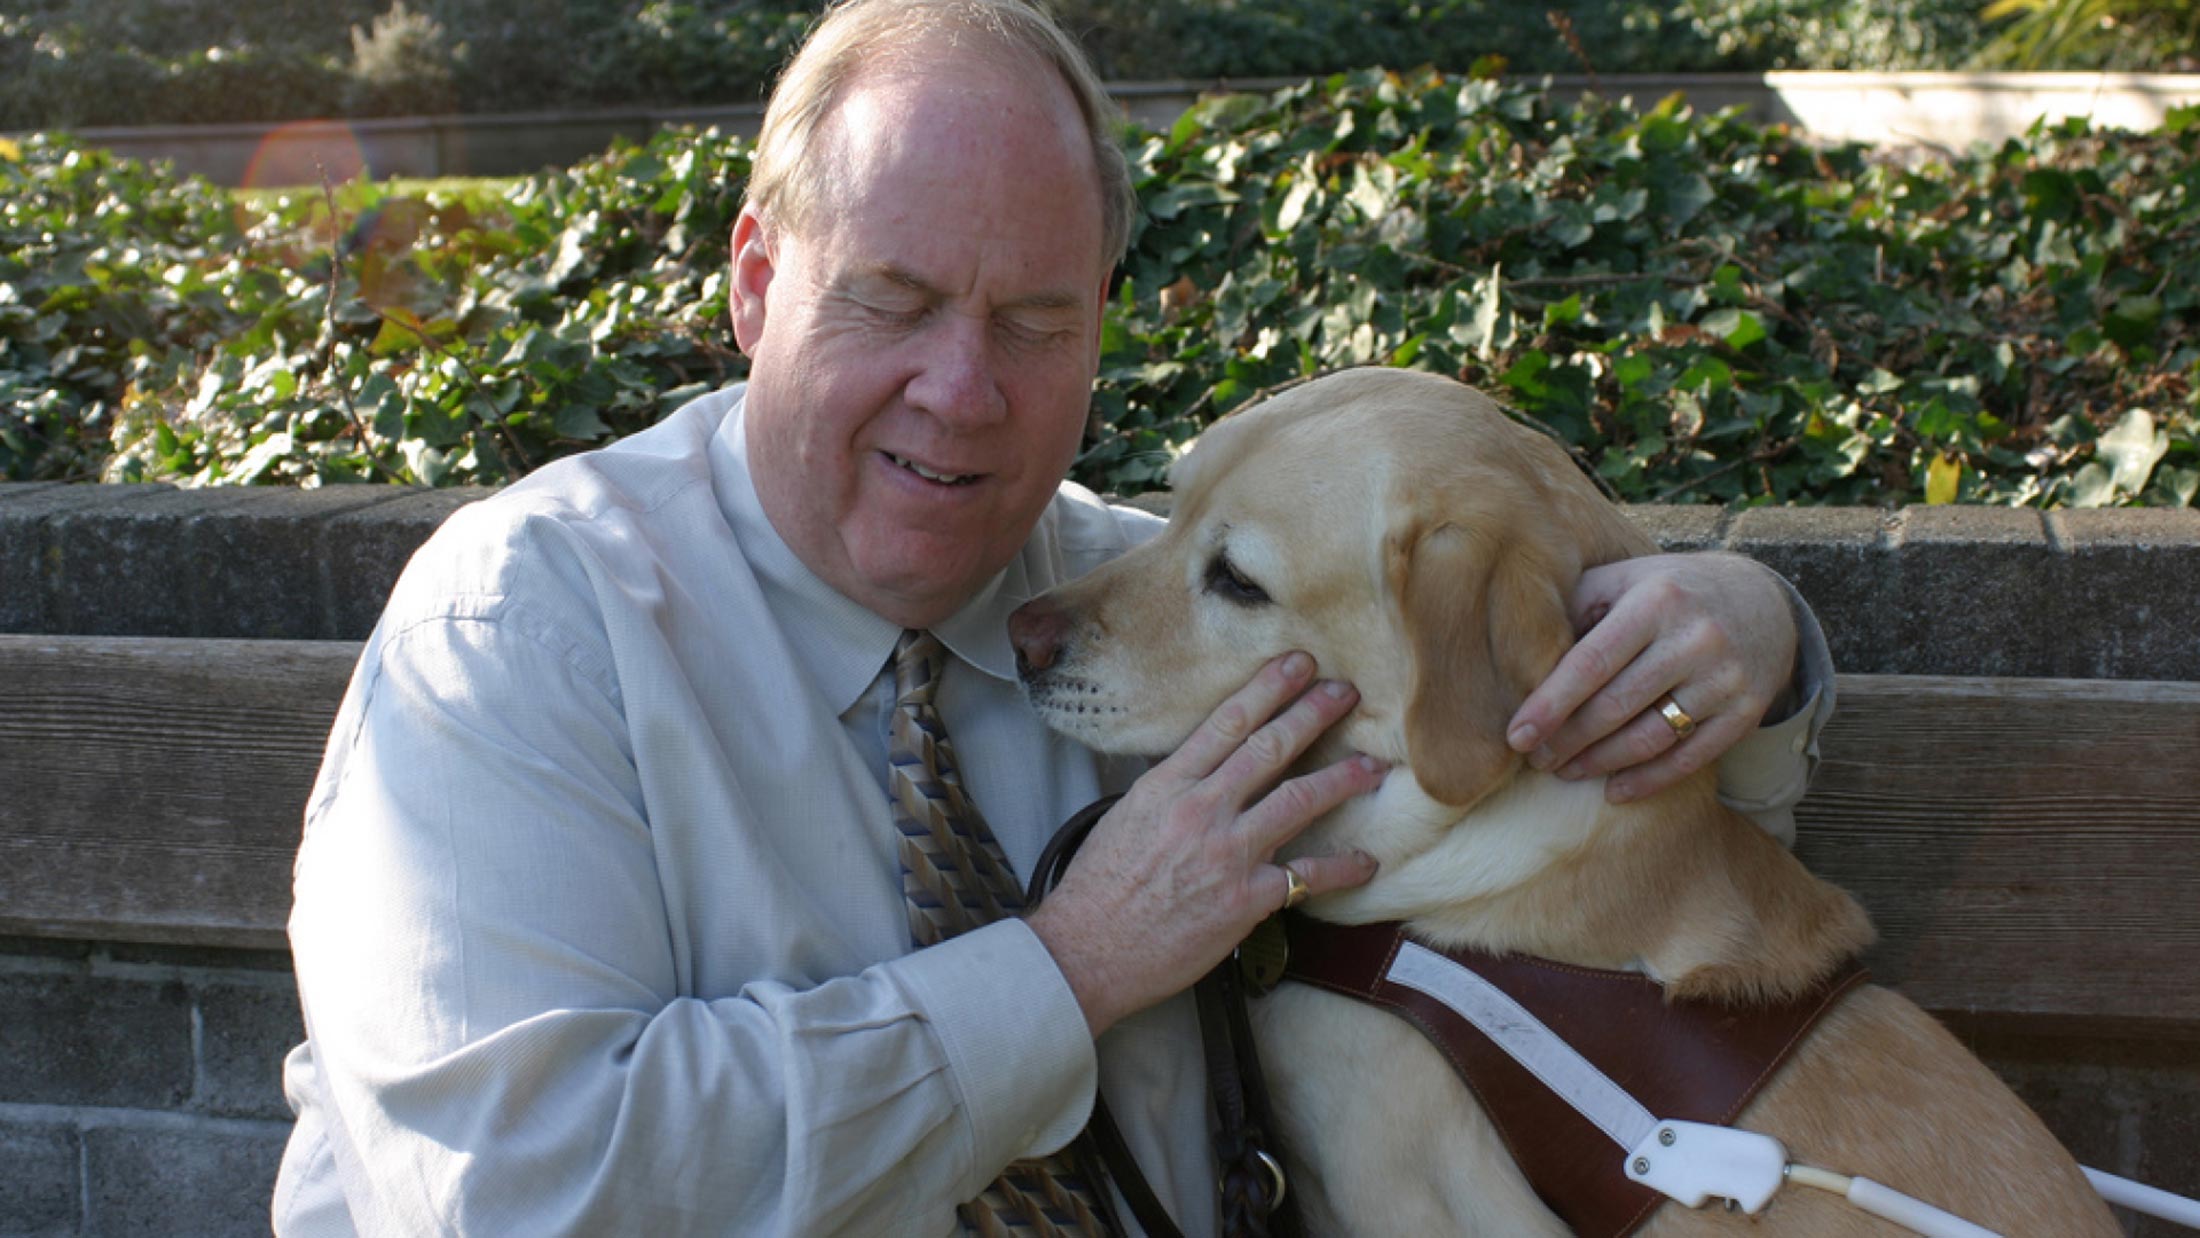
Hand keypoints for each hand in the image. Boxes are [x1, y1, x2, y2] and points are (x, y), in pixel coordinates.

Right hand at [1025, 652, 1384, 1035]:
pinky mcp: (1246, 899)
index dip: (1268, 688)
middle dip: (1312, 713)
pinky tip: (1366, 861)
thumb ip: (1169, 790)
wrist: (1088, 950)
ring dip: (1341, 778)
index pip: (1226, 722)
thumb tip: (1202, 769)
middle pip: (1269, 748)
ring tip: (1372, 765)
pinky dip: (1342, 867)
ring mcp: (1226, 853)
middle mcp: (1201, 810)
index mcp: (1167, 786)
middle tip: (1345, 692)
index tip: (1297, 664)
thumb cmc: (1100, 889)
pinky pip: (1307, 876)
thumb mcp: (1126, 817)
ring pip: (1297, 800)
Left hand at [1504, 553, 1798, 803]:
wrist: (1762, 602)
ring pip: (1651, 737)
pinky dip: (1649, 780)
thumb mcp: (1623, 580)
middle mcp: (1696, 638)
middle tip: (1535, 759)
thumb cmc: (1667, 593)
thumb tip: (1517, 653)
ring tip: (1565, 771)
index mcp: (1656, 600)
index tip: (1517, 735)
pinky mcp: (1747, 710)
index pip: (1591, 662)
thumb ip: (1575, 607)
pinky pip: (1690, 758)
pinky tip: (1614, 791)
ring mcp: (1726, 677)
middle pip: (1617, 705)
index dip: (1550, 704)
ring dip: (1601, 763)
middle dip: (1568, 740)